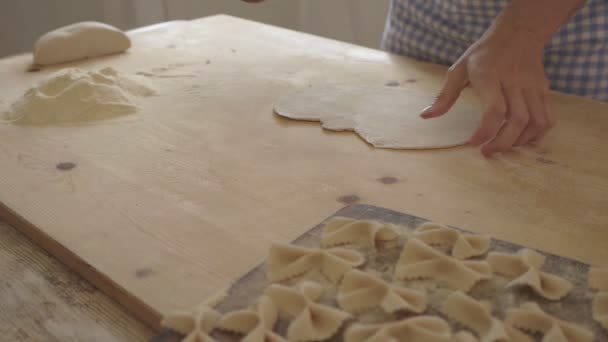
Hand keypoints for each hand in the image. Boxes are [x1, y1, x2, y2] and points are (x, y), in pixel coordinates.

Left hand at [421, 25, 555, 156]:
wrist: (518, 33)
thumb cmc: (484, 54)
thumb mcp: (459, 69)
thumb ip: (444, 95)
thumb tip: (426, 116)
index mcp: (491, 76)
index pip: (495, 108)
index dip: (486, 130)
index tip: (474, 143)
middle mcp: (515, 83)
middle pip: (518, 119)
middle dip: (503, 142)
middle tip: (487, 152)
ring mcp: (533, 88)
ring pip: (536, 121)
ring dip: (521, 141)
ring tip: (503, 146)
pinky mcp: (544, 91)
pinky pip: (547, 118)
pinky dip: (537, 134)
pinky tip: (521, 139)